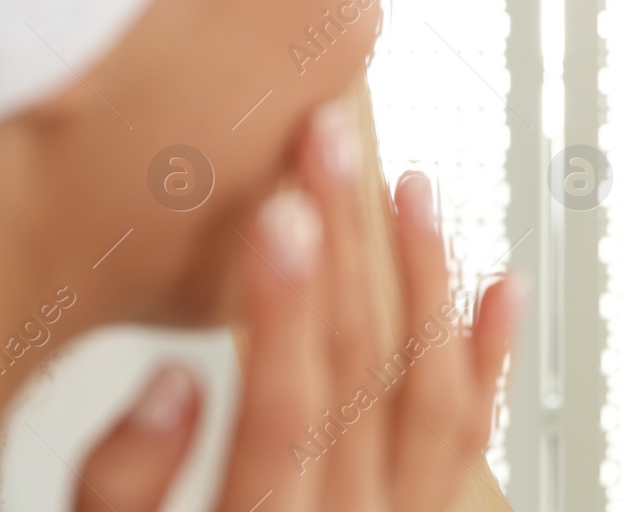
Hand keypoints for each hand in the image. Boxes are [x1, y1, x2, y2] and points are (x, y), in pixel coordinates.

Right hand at [73, 102, 522, 511]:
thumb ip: (122, 494)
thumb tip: (169, 387)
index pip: (288, 408)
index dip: (285, 306)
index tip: (284, 211)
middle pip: (364, 372)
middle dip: (351, 246)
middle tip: (333, 146)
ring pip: (439, 392)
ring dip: (432, 279)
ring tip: (418, 190)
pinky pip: (477, 441)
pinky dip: (495, 360)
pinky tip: (501, 284)